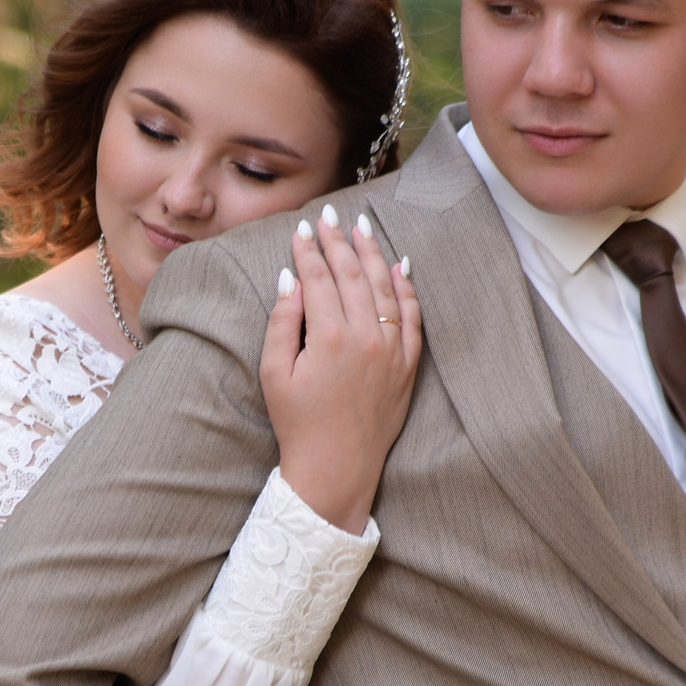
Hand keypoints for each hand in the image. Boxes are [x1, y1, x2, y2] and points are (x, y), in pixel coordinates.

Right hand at [260, 206, 422, 535]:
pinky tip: (401, 265)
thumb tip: (290, 278)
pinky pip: (412, 317)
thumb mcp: (273, 373)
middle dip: (338, 242)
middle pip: (352, 276)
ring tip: (362, 229)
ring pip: (385, 288)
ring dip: (373, 255)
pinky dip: (407, 288)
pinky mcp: (407, 366)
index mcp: (327, 338)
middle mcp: (365, 338)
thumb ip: (282, 322)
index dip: (308, 250)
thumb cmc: (298, 423)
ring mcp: (391, 351)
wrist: (336, 469)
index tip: (301, 228)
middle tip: (329, 216)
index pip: (318, 279)